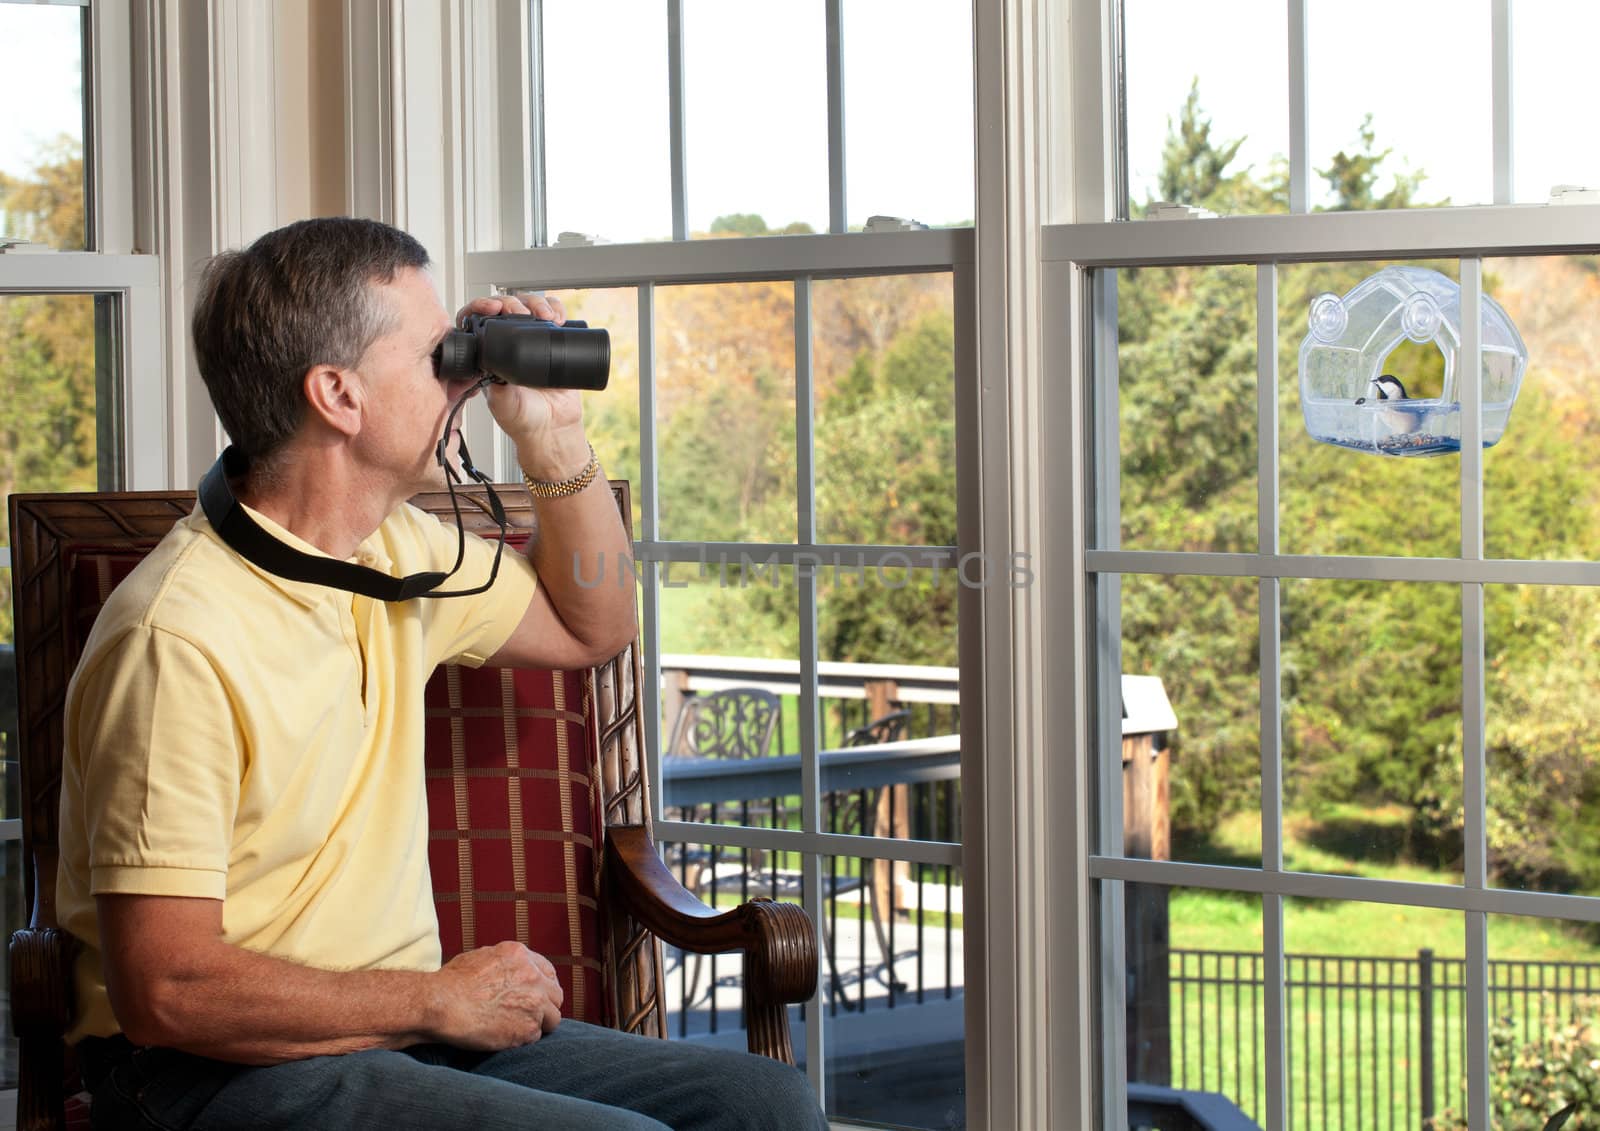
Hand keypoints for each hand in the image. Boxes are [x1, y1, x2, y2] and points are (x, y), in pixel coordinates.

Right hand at [429, 940, 564, 1049]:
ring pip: (552, 1018)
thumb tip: (510, 971)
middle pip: (556, 996)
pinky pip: (536, 1036)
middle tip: (531, 1017)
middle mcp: (533, 976)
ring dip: (539, 1025)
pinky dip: (523, 1040)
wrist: (441, 1004)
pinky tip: (505, 1037)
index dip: (543, 987)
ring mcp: (534, 1002)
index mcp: (520, 956)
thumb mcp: (480, 957)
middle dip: (546, 1006)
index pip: (548, 973)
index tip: (536, 997)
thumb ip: (504, 964)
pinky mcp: (529, 1028)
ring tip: (518, 1029)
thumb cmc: (451, 983)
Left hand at [453, 291, 591, 480]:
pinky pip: (555, 315)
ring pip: (530, 306)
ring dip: (536, 302)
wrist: (554, 429)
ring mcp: (533, 340)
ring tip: (544, 315)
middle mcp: (509, 343)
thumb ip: (497, 389)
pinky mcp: (555, 341)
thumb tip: (492, 369)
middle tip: (520, 312)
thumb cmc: (524, 420)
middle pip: (506, 306)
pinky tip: (558, 317)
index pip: (478, 320)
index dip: (481, 307)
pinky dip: (557, 309)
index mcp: (488, 354)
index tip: (492, 308)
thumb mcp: (503, 405)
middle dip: (512, 302)